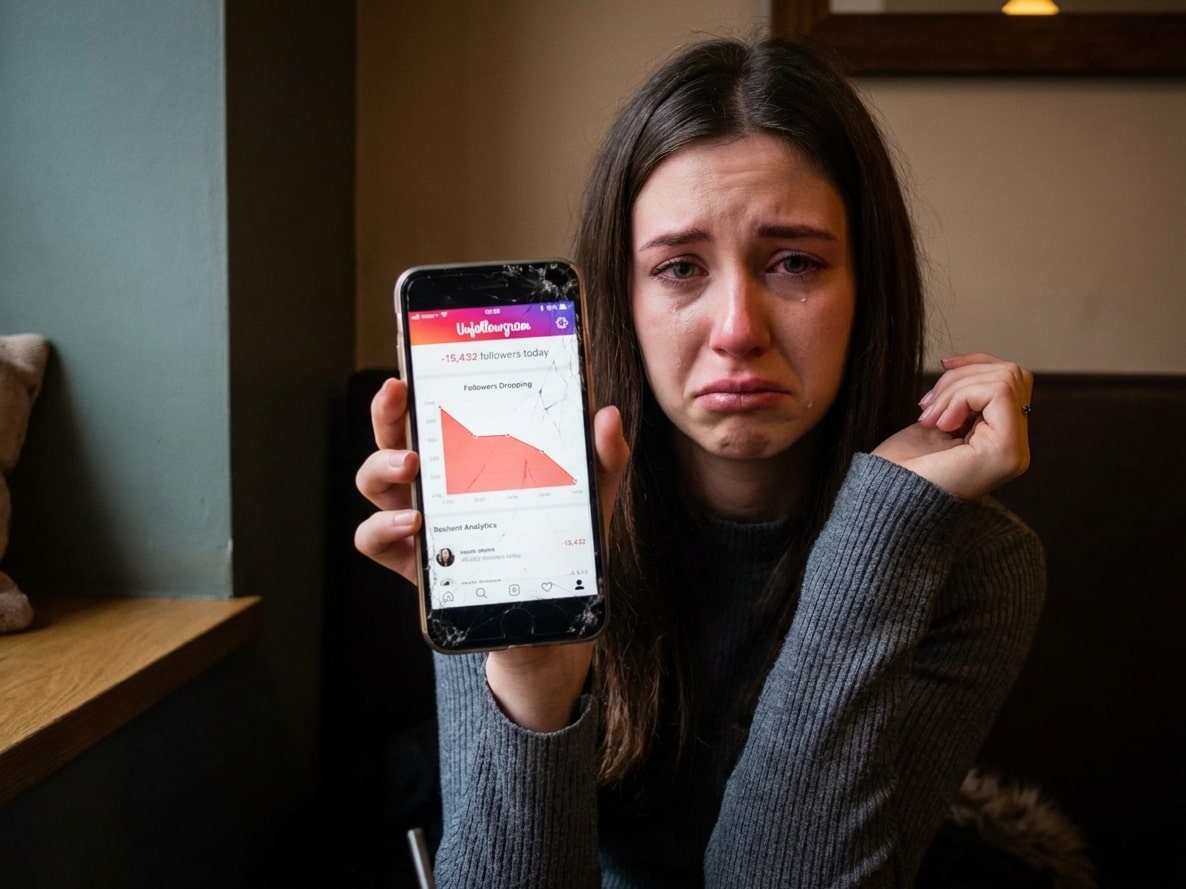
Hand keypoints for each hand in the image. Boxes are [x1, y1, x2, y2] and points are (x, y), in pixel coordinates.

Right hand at [353, 377, 630, 732]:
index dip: (413, 389)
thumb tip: (609, 416)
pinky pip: (372, 539)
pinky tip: (410, 525)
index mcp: (467, 457)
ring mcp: (419, 521)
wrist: (550, 611)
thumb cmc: (557, 539)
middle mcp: (434, 483)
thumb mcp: (587, 493)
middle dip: (386, 412)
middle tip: (399, 397)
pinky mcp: (413, 562)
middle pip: (392, 437)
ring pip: (373, 483)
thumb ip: (602, 456)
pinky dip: (380, 528)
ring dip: (381, 467)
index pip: (431, 413)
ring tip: (410, 465)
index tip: (410, 370)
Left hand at [872, 353, 1032, 500]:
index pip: (1009, 382)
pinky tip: (941, 424)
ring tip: (930, 418)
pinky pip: (998, 391)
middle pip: (1010, 375)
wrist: (885, 499)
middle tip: (928, 406)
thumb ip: (962, 399)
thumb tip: (967, 365)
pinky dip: (962, 396)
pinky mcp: (1006, 450)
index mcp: (1000, 442)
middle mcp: (1016, 449)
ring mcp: (1014, 451)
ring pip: (1005, 378)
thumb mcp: (937, 421)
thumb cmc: (902, 465)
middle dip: (962, 377)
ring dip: (956, 388)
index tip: (937, 378)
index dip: (972, 367)